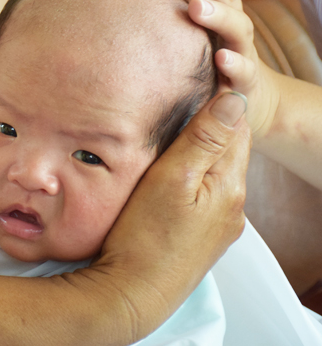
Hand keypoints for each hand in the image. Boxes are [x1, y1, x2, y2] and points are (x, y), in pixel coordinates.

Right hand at [95, 91, 249, 336]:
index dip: (222, 99)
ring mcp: (218, 223)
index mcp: (229, 185)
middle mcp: (233, 205)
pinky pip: (206, 192)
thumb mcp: (172, 179)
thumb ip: (204, 139)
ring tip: (178, 131)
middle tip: (185, 97)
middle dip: (213, 122)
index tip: (204, 77)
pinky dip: (196, 174)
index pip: (236, 127)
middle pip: (229, 149)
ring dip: (204, 149)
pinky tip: (174, 173)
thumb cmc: (146, 235)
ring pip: (217, 171)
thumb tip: (235, 99)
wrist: (134, 293)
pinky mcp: (201, 235)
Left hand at [162, 0, 279, 139]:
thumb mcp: (185, 33)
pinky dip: (236, 64)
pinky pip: (245, 72)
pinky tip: (221, 58)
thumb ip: (163, 12)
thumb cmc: (204, 59)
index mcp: (218, 8)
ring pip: (237, 28)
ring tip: (194, 6)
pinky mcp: (246, 84)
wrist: (243, 100)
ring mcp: (242, 52)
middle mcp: (232, 25)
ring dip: (217, 15)